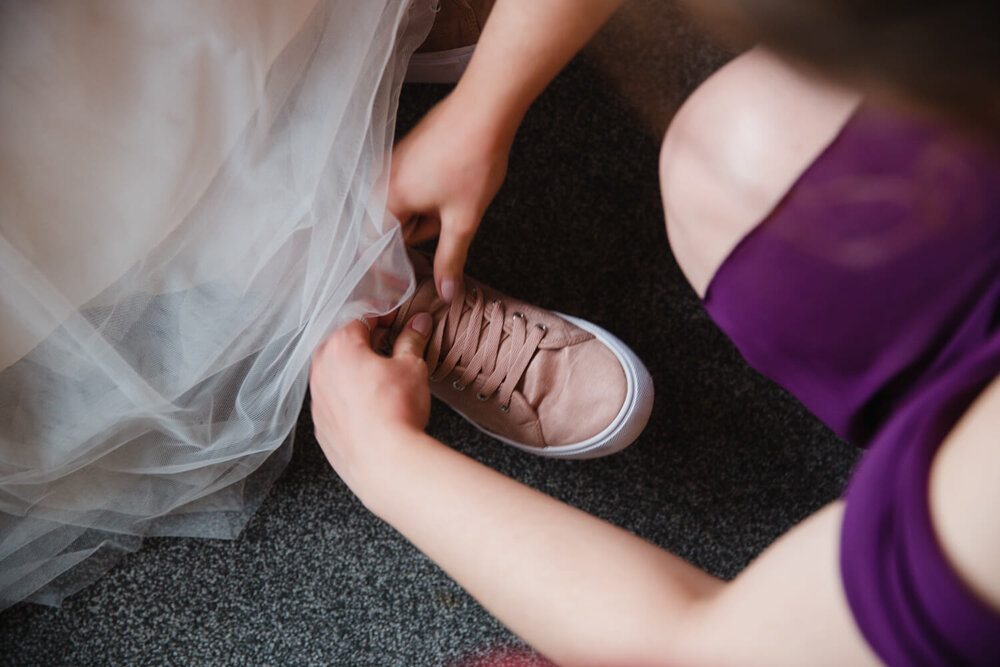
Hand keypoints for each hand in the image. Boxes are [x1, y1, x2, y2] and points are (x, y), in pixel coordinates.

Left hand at [309, 313, 432, 494]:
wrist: (385, 464)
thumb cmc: (396, 411)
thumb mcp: (412, 367)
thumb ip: (411, 340)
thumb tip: (418, 324)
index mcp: (340, 347)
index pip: (360, 318)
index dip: (384, 316)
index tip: (399, 320)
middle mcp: (320, 370)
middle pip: (342, 344)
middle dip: (367, 342)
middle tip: (392, 348)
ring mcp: (317, 400)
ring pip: (335, 374)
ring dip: (356, 370)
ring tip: (384, 379)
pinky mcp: (321, 425)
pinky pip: (333, 401)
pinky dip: (349, 397)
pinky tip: (372, 406)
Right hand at [387, 90, 512, 300]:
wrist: (485, 109)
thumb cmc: (472, 159)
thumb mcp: (463, 220)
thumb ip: (450, 259)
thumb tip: (446, 292)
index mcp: (387, 199)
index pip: (374, 247)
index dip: (390, 268)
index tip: (402, 286)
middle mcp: (383, 180)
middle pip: (393, 227)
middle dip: (421, 235)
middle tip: (449, 227)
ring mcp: (395, 164)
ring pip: (407, 208)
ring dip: (430, 216)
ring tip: (457, 200)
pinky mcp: (410, 154)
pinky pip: (413, 188)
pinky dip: (431, 197)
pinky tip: (455, 188)